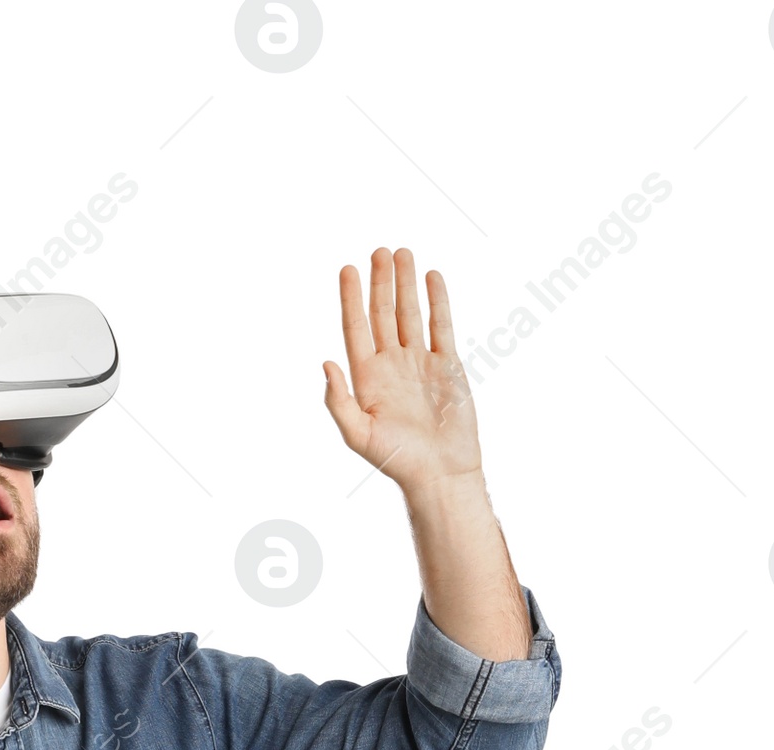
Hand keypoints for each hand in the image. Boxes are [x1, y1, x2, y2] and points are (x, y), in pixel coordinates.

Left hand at [324, 247, 480, 491]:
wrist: (440, 473)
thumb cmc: (397, 460)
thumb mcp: (358, 435)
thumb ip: (339, 401)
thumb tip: (326, 363)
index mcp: (367, 378)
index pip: (355, 328)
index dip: (351, 298)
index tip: (347, 269)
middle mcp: (391, 365)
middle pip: (382, 314)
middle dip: (380, 282)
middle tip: (378, 251)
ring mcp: (419, 363)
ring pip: (410, 314)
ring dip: (405, 284)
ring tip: (402, 253)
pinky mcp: (447, 365)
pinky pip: (441, 325)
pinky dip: (437, 301)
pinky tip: (432, 277)